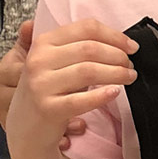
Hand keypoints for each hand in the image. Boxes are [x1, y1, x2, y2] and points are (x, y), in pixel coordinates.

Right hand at [5, 19, 138, 158]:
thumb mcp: (55, 63)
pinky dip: (102, 95)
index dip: (115, 36)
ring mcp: (41, 85)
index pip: (86, 28)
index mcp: (43, 43)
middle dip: (118, 56)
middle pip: (90, 48)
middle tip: (130, 65)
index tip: (131, 46)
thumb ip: (78, 47)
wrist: (26, 130)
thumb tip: (121, 41)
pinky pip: (81, 100)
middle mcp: (39, 61)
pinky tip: (114, 92)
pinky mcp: (48, 109)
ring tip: (129, 77)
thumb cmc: (48, 92)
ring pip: (89, 70)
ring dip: (117, 73)